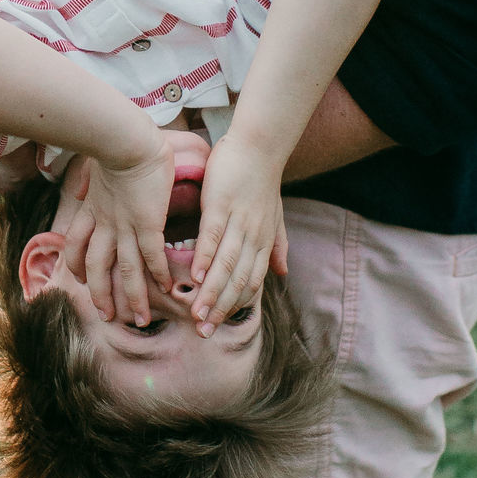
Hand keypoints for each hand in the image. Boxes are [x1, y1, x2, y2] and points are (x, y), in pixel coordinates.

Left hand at [61, 139, 173, 325]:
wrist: (125, 138)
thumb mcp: (92, 162)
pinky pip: (153, 256)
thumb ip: (88, 176)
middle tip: (107, 315)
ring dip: (133, 297)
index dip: (77, 265)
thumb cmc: (113, 141)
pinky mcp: (148, 223)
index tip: (81, 278)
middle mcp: (106, 223)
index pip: (78, 244)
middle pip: (98, 267)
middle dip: (102, 294)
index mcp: (92, 208)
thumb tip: (82, 180)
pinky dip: (159, 273)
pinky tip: (167, 287)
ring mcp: (127, 225)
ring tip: (142, 319)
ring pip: (127, 270)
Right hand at [189, 133, 288, 333]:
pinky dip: (204, 257)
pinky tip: (193, 275)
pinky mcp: (222, 204)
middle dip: (221, 309)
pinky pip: (213, 236)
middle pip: (237, 280)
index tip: (219, 325)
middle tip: (203, 333)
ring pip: (225, 264)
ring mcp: (238, 221)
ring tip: (196, 314)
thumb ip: (277, 245)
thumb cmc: (262, 179)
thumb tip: (283, 274)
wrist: (259, 144)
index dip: (236, 306)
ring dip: (210, 292)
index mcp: (264, 241)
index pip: (251, 282)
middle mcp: (253, 236)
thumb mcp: (275, 215)